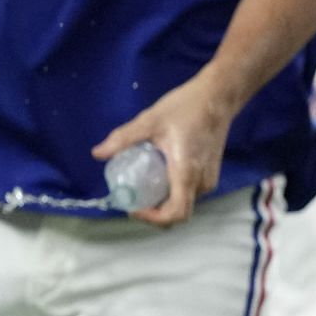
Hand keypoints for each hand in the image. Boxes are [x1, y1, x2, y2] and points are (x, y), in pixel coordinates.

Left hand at [91, 71, 241, 227]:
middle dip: (153, 211)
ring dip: (161, 201)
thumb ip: (124, 139)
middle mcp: (201, 184)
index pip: (175, 214)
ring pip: (183, 202)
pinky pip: (188, 192)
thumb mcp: (149, 121)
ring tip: (140, 185)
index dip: (153, 218)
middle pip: (177, 212)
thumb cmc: (185, 108)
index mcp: (187, 174)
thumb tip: (98, 154)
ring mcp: (208, 179)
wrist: (217, 97)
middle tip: (131, 196)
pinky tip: (155, 175)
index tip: (133, 208)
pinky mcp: (209, 173)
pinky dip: (171, 191)